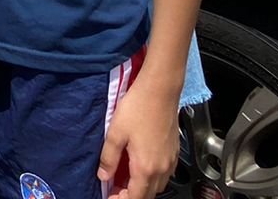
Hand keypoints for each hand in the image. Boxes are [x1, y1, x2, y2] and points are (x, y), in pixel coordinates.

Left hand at [98, 76, 179, 198]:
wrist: (160, 91)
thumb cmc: (137, 108)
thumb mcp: (115, 133)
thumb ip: (108, 157)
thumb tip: (103, 176)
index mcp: (146, 167)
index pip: (136, 197)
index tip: (109, 196)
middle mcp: (162, 169)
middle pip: (148, 194)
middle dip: (131, 196)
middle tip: (114, 190)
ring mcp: (170, 161)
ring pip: (158, 186)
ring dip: (142, 188)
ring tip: (124, 180)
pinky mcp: (174, 152)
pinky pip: (164, 175)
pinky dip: (152, 178)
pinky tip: (140, 167)